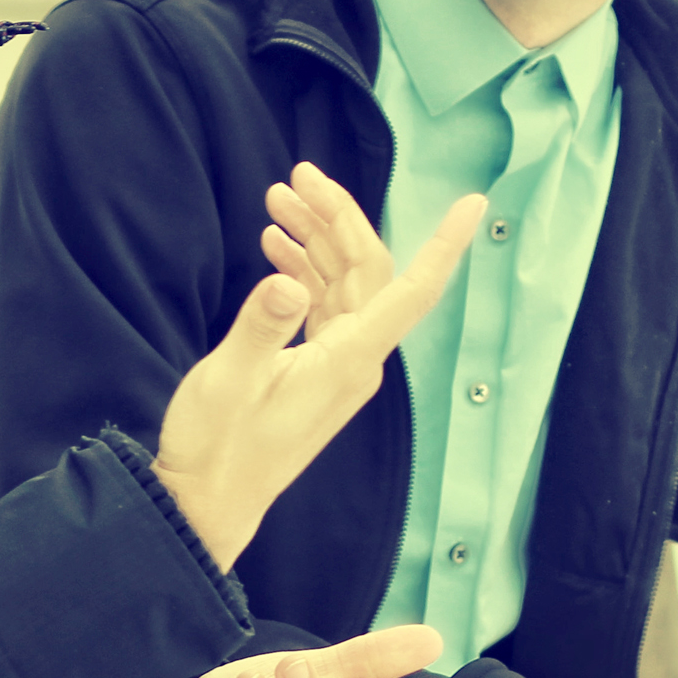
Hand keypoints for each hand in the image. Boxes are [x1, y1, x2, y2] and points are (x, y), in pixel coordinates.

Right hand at [153, 171, 481, 571]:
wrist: (205, 502)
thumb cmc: (216, 446)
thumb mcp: (229, 380)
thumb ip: (260, 326)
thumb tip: (288, 279)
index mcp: (348, 360)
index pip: (413, 290)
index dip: (446, 245)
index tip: (473, 204)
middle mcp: (355, 359)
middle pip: (368, 269)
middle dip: (337, 216)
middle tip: (296, 175)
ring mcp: (338, 364)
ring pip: (344, 282)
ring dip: (315, 238)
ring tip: (275, 199)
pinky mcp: (316, 369)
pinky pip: (324, 304)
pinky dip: (303, 268)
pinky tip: (276, 246)